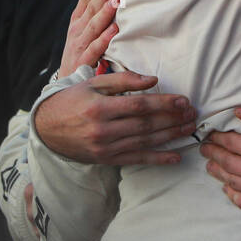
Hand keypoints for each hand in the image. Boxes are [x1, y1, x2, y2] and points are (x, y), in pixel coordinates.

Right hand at [32, 71, 195, 165]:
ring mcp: (105, 148)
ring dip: (170, 137)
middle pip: (146, 125)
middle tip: (192, 114)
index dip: (164, 103)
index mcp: (100, 108)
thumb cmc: (73, 101)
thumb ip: (124, 80)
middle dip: (172, 120)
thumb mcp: (93, 83)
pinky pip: (136, 159)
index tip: (183, 101)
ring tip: (189, 130)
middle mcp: (103, 130)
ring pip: (144, 142)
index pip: (139, 106)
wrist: (47, 128)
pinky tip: (175, 157)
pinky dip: (157, 159)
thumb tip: (153, 80)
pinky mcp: (107, 160)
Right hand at [59, 0, 117, 76]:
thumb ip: (92, 14)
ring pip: (94, 26)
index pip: (84, 0)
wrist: (66, 83)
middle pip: (90, 9)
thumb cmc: (80, 52)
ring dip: (105, 12)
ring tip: (116, 0)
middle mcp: (77, 31)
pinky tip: (115, 29)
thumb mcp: (82, 31)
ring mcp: (79, 46)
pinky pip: (96, 48)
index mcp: (76, 22)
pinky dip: (105, 39)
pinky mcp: (84, 61)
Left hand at [200, 103, 240, 211]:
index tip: (210, 135)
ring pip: (231, 181)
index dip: (216, 138)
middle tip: (205, 149)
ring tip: (210, 166)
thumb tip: (236, 111)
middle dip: (212, 154)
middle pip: (226, 162)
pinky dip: (232, 194)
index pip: (228, 143)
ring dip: (217, 172)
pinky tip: (227, 186)